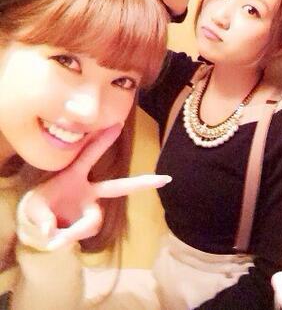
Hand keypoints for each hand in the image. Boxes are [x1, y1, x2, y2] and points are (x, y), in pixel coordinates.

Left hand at [17, 125, 171, 250]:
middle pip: (119, 187)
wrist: (37, 224)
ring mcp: (92, 208)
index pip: (89, 156)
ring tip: (52, 239)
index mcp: (73, 177)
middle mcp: (89, 191)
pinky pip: (84, 233)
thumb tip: (53, 233)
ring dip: (73, 231)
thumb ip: (42, 219)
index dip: (103, 141)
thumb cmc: (37, 207)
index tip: (118, 125)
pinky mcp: (90, 223)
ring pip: (92, 221)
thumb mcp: (33, 210)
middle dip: (142, 183)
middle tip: (165, 179)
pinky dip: (68, 238)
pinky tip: (56, 240)